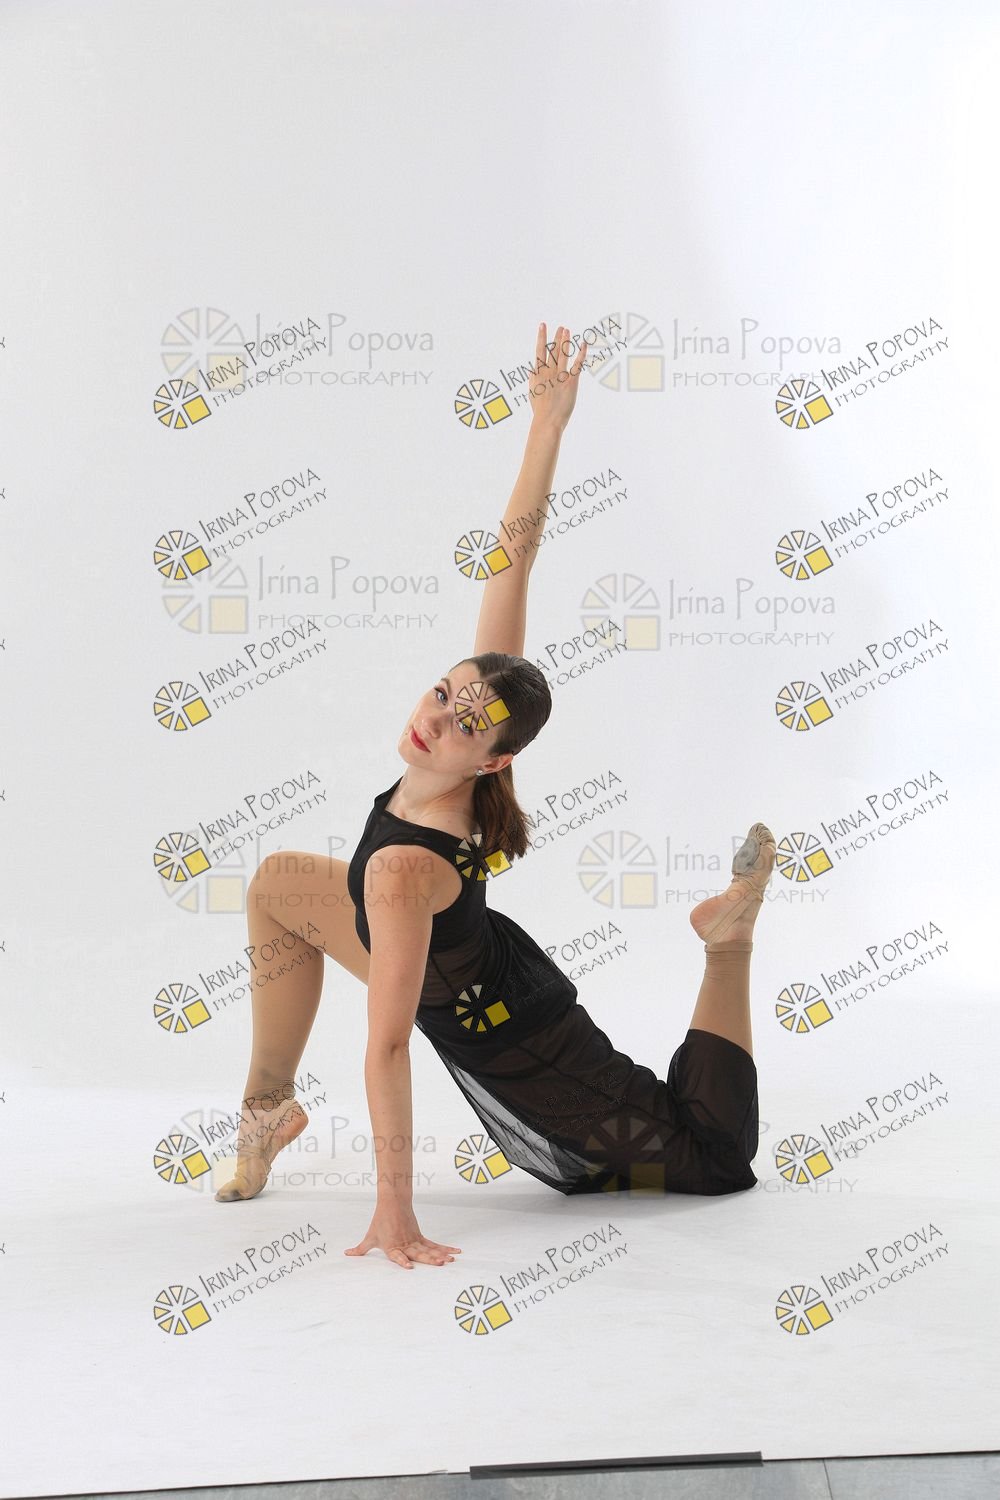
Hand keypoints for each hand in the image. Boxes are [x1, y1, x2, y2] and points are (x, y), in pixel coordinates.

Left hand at [344, 1200, 461, 1269]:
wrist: (392, 1202)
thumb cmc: (380, 1221)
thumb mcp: (369, 1237)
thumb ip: (360, 1249)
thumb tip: (347, 1254)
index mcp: (392, 1247)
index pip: (398, 1256)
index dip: (403, 1261)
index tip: (409, 1267)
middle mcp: (405, 1245)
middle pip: (419, 1253)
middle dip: (430, 1260)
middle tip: (440, 1264)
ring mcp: (414, 1240)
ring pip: (429, 1249)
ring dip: (440, 1255)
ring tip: (450, 1260)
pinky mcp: (420, 1236)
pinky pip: (434, 1244)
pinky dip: (444, 1249)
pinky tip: (454, 1253)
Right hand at [527, 322, 588, 429]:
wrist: (547, 421)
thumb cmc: (540, 410)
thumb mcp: (532, 393)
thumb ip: (532, 380)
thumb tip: (531, 370)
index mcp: (537, 374)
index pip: (539, 351)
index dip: (541, 337)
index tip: (543, 326)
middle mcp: (547, 372)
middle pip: (552, 350)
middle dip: (556, 337)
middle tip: (561, 327)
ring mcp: (559, 376)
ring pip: (562, 354)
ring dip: (565, 341)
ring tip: (566, 330)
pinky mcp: (570, 382)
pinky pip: (577, 365)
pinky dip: (581, 353)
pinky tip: (583, 344)